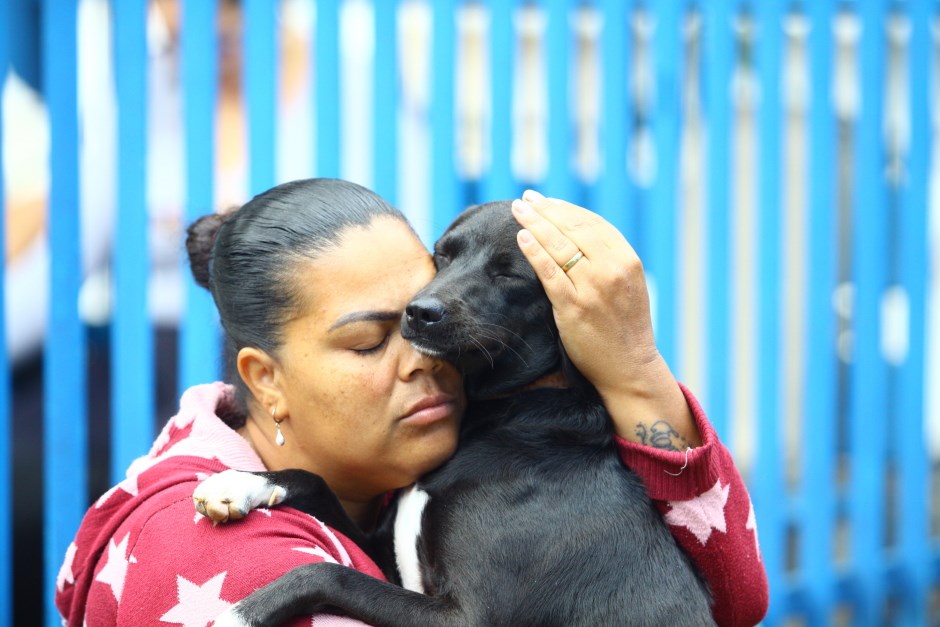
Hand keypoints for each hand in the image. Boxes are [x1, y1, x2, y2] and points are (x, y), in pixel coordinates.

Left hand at [511, 190, 700, 447]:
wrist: (629, 367)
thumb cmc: (624, 326)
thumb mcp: (626, 284)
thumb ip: (607, 259)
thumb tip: (573, 232)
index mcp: (627, 260)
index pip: (592, 224)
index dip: (565, 209)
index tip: (545, 200)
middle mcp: (612, 269)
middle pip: (573, 229)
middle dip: (546, 210)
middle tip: (526, 200)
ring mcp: (592, 288)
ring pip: (559, 246)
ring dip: (535, 224)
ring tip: (519, 211)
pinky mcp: (574, 307)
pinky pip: (549, 273)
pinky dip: (534, 252)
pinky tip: (522, 238)